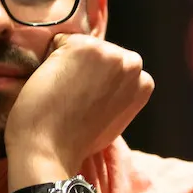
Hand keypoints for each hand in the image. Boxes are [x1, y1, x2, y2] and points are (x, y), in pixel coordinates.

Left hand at [5, 34, 153, 173]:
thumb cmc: (75, 141)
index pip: (114, 66)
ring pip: (80, 45)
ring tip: (63, 94)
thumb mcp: (114, 118)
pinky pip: (57, 42)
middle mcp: (132, 64)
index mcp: (143, 82)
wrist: (50, 150)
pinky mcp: (83, 47)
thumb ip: (118, 95)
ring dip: (68, 63)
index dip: (95, 82)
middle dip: (85, 68)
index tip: (87, 104)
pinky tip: (54, 86)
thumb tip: (106, 83)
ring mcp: (109, 53)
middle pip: (100, 51)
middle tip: (73, 99)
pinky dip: (48, 59)